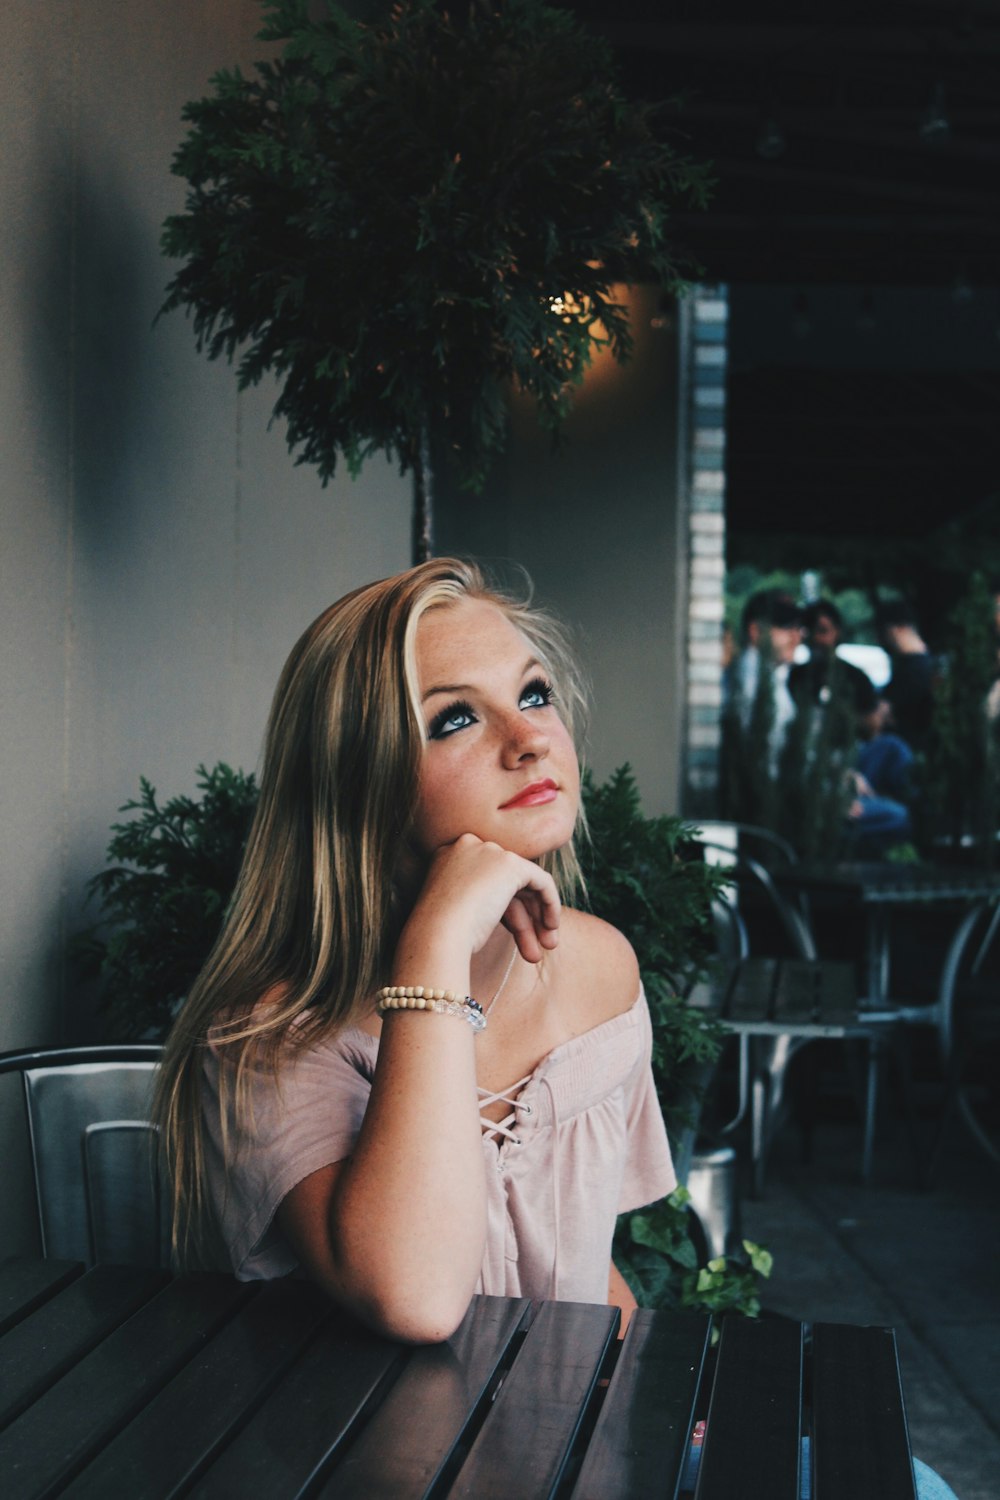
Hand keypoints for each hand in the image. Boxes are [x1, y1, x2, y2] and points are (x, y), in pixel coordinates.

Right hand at [401, 834, 560, 967]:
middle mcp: (468, 846)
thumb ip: (480, 900)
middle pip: (506, 883)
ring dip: (535, 919)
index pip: (486, 880)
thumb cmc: (438, 933)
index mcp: (448, 855)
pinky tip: (551, 928)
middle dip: (523, 916)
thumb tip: (511, 911)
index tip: (513, 934)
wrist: (436, 933)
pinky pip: (541, 881)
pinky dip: (549, 904)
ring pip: (523, 885)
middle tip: (533, 948)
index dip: (504, 909)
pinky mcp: (511, 863)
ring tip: (541, 951)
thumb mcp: (454, 909)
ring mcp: (489, 852)